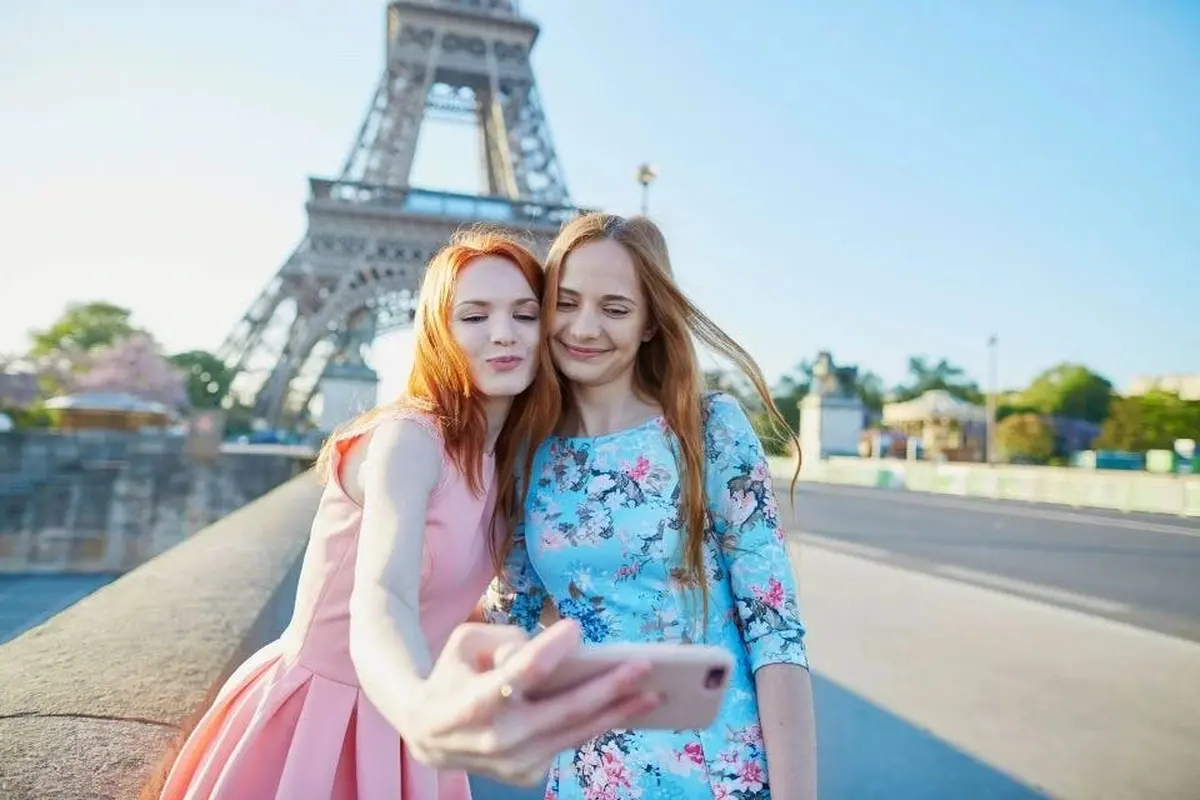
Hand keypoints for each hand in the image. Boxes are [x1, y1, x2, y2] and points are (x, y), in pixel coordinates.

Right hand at [402, 619, 657, 785]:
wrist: (428, 733)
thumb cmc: (454, 675)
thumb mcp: (466, 643)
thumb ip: (505, 639)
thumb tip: (555, 649)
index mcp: (474, 701)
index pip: (519, 674)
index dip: (548, 651)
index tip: (576, 628)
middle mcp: (497, 738)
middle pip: (563, 710)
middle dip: (608, 687)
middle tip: (644, 666)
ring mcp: (513, 764)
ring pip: (575, 733)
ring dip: (618, 712)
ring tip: (651, 692)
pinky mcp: (527, 775)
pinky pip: (569, 742)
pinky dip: (597, 724)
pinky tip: (626, 708)